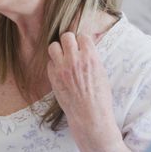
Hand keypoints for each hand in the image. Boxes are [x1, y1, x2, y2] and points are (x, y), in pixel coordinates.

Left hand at [47, 32, 120, 151]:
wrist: (89, 115)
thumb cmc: (100, 97)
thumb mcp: (102, 72)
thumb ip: (92, 58)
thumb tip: (86, 48)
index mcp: (90, 57)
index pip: (82, 36)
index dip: (83, 41)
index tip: (83, 46)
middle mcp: (74, 60)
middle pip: (66, 36)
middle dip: (70, 41)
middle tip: (72, 48)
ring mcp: (61, 68)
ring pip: (53, 46)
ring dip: (58, 50)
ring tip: (63, 57)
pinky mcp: (53, 77)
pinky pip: (49, 63)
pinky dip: (54, 64)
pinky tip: (60, 71)